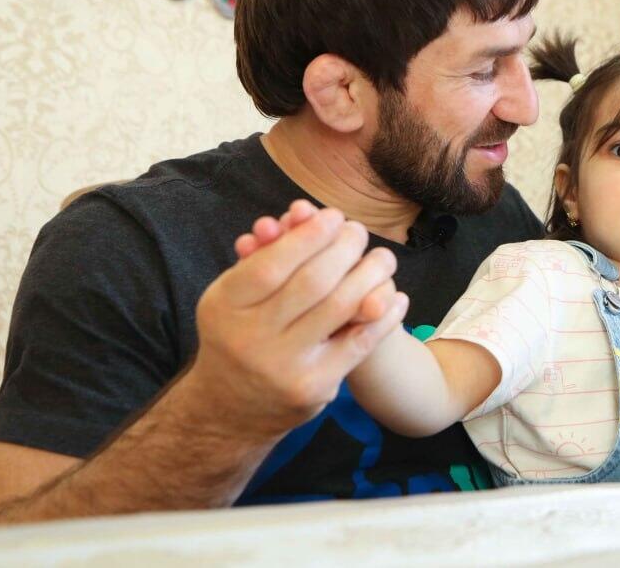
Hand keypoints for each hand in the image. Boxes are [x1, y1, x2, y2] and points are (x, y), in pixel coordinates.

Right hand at [187, 203, 406, 440]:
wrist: (230, 408)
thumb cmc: (239, 333)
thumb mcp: (236, 295)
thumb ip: (267, 255)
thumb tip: (304, 211)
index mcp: (224, 306)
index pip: (271, 264)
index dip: (308, 236)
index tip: (333, 216)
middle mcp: (249, 338)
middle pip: (311, 282)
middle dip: (344, 249)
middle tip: (360, 232)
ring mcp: (283, 366)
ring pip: (339, 308)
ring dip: (370, 275)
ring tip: (384, 257)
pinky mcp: (314, 387)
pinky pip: (359, 343)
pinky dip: (384, 316)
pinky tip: (395, 297)